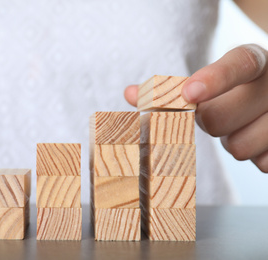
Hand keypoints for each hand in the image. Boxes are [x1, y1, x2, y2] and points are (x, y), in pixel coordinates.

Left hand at [124, 44, 267, 171]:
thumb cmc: (235, 89)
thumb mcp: (212, 80)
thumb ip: (172, 88)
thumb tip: (130, 93)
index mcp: (256, 61)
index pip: (240, 64)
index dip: (213, 80)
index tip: (188, 94)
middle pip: (219, 119)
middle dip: (207, 123)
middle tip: (216, 114)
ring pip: (238, 147)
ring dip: (231, 142)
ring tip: (242, 125)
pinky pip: (262, 163)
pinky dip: (254, 156)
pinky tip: (258, 137)